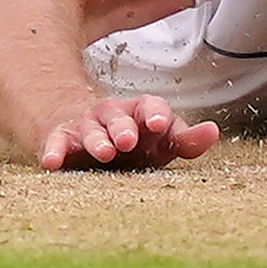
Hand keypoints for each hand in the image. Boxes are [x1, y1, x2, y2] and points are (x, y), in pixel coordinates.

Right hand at [37, 96, 220, 170]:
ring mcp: (85, 126)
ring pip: (91, 129)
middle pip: (118, 116)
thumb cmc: (133, 143)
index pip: (150, 105)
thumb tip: (213, 131)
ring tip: (104, 152)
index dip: (155, 113)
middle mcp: (112, 115)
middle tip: (129, 140)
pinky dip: (53, 151)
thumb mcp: (160, 143)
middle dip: (124, 127)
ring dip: (97, 140)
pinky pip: (56, 143)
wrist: (84, 133)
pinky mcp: (60, 140)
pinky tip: (52, 162)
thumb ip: (185, 140)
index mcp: (139, 113)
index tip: (159, 123)